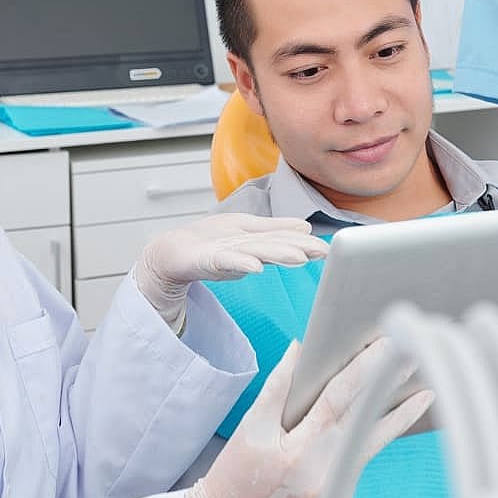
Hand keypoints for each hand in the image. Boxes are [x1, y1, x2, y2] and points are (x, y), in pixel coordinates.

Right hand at [134, 213, 326, 329]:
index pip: (283, 242)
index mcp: (253, 240)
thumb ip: (275, 233)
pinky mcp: (207, 259)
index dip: (305, 244)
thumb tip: (307, 229)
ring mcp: (225, 250)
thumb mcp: (248, 239)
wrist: (169, 252)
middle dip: (298, 246)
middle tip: (322, 250)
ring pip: (255, 251)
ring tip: (299, 257)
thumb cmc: (211, 244)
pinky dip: (241, 264)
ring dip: (278, 252)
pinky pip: (226, 262)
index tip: (327, 249)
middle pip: (274, 244)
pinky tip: (255, 268)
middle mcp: (242, 243)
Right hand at [183, 339, 433, 497]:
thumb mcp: (251, 424)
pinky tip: (377, 424)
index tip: (386, 346)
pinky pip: (356, 464)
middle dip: (398, 395)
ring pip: (369, 446)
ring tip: (419, 391)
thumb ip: (278, 386)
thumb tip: (300, 348)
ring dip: (393, 418)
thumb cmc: (237, 470)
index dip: (364, 371)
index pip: (339, 400)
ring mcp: (335, 494)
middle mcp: (323, 475)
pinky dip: (364, 443)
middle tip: (421, 365)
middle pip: (369, 426)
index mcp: (299, 451)